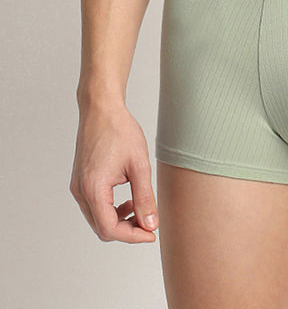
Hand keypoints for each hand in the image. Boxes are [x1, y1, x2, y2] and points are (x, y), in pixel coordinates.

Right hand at [69, 102, 158, 242]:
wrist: (101, 109)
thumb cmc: (119, 131)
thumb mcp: (139, 165)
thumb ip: (145, 197)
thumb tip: (151, 225)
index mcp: (93, 188)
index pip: (110, 229)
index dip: (132, 236)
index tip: (151, 234)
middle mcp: (80, 191)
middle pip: (102, 228)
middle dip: (127, 230)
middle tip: (149, 223)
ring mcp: (77, 187)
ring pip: (97, 219)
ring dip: (119, 220)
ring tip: (140, 207)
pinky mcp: (80, 182)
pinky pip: (94, 206)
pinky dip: (111, 209)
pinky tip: (128, 199)